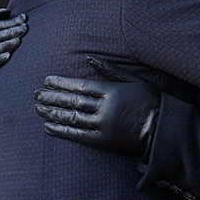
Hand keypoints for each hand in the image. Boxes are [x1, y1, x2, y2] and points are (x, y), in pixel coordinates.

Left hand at [34, 72, 159, 158]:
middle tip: (36, 94)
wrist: (163, 130)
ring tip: (38, 108)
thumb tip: (89, 58)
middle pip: (71, 100)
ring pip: (71, 117)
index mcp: (111, 90)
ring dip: (52, 112)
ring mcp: (103, 125)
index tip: (46, 81)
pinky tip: (48, 127)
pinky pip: (77, 135)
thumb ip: (109, 70)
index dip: (60, 83)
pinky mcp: (103, 141)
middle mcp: (104, 107)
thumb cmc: (150, 101)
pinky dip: (61, 131)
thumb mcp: (133, 80)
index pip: (79, 85)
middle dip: (51, 97)